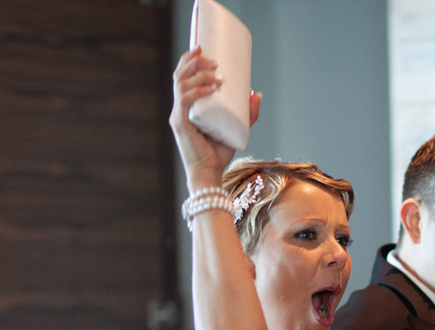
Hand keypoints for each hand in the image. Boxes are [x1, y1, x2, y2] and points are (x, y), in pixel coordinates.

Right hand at [169, 48, 262, 189]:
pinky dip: (197, 91)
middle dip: (194, 61)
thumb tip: (256, 92)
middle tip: (214, 60)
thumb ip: (247, 113)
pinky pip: (185, 100)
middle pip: (179, 75)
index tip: (204, 49)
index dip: (190, 60)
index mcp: (187, 106)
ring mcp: (178, 115)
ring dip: (199, 74)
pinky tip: (211, 88)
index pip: (182, 77)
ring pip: (181, 84)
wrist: (210, 174)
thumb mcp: (237, 127)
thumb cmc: (219, 154)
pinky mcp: (180, 124)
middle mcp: (180, 108)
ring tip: (217, 74)